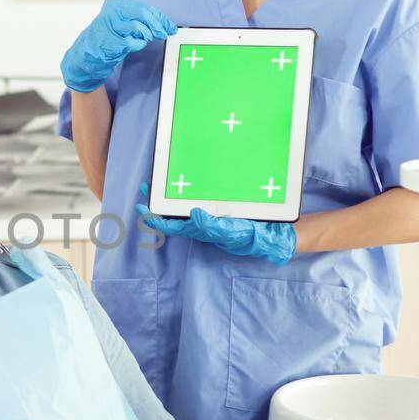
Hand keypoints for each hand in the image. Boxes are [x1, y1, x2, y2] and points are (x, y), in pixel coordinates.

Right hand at [60, 0, 176, 92]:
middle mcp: (113, 13)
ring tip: (145, 40)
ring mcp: (110, 27)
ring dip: (147, 35)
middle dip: (158, 25)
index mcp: (118, 5)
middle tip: (165, 34)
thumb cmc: (108, 38)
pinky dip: (138, 44)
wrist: (86, 54)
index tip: (169, 26)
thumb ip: (140, 21)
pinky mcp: (110, 41)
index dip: (160, 17)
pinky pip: (132, 42)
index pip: (146, 8)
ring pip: (139, 27)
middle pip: (144, 14)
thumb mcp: (123, 24)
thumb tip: (165, 25)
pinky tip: (135, 45)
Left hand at [135, 184, 296, 265]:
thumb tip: (193, 215)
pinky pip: (198, 202)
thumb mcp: (235, 232)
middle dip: (158, 204)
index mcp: (204, 230)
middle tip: (145, 186)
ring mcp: (211, 217)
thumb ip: (214, 227)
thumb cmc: (255, 236)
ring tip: (158, 183)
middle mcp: (204, 224)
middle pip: (174, 216)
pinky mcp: (220, 210)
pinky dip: (186, 195)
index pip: (173, 225)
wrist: (276, 235)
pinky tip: (184, 183)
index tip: (141, 207)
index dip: (156, 218)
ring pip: (184, 209)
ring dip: (170, 197)